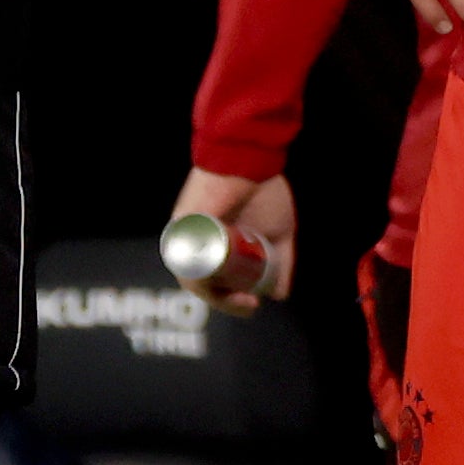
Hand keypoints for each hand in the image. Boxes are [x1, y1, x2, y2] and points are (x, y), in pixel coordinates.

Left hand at [169, 168, 295, 313]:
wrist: (251, 159)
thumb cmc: (262, 188)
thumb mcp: (279, 232)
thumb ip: (282, 262)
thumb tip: (279, 294)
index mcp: (215, 247)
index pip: (216, 284)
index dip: (232, 301)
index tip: (253, 305)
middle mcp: (195, 244)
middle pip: (204, 286)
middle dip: (227, 303)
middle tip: (250, 305)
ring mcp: (186, 236)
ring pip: (193, 278)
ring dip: (216, 297)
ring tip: (242, 300)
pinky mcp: (180, 226)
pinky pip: (185, 259)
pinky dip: (200, 278)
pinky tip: (220, 287)